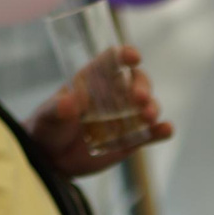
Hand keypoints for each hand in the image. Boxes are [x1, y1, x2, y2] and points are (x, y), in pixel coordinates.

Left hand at [29, 47, 171, 177]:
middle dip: (142, 86)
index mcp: (94, 79)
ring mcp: (125, 117)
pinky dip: (161, 131)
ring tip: (147, 116)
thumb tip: (70, 101)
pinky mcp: (132, 140)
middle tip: (139, 98)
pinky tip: (166, 129)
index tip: (133, 57)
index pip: (112, 61)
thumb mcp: (47, 117)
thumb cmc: (48, 128)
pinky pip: (150, 133)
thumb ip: (57, 108)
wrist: (53, 159)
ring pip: (147, 106)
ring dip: (152, 108)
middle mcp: (114, 94)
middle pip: (136, 81)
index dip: (123, 55)